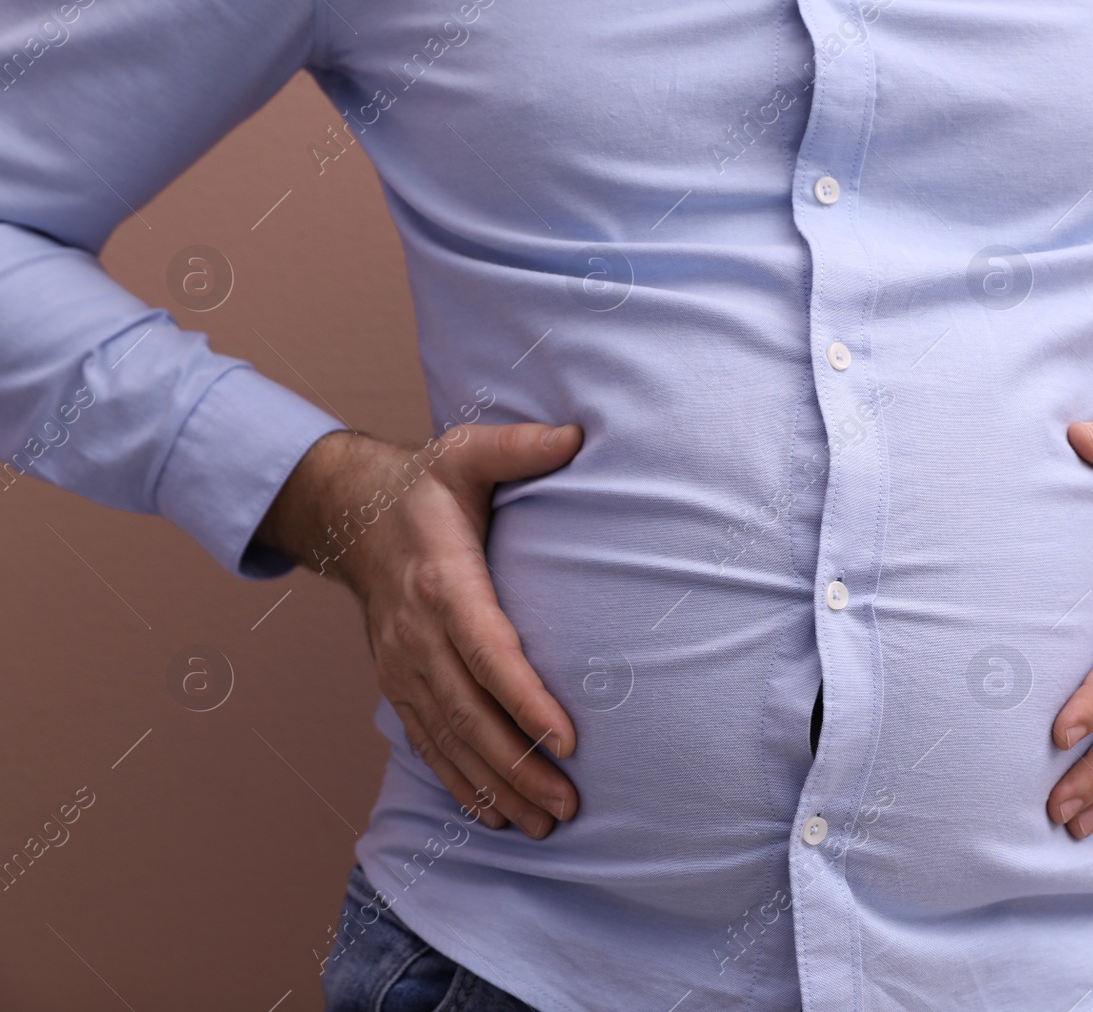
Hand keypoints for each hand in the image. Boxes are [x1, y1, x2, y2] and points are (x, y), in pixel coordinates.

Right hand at [254, 422, 583, 838]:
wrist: (348, 512)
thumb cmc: (423, 485)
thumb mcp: (466, 452)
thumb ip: (520, 447)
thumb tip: (576, 436)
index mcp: (443, 582)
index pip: (487, 652)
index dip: (524, 698)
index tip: (566, 738)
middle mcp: (417, 635)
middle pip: (469, 713)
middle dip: (518, 765)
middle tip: (567, 804)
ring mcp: (402, 665)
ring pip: (448, 739)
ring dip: (494, 787)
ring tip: (542, 824)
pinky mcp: (397, 682)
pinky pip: (427, 743)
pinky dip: (458, 783)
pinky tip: (493, 815)